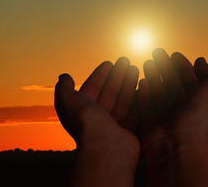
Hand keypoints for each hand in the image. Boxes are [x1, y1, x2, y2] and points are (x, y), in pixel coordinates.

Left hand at [54, 57, 139, 186]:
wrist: (106, 147)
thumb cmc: (85, 123)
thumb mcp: (66, 101)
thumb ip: (64, 88)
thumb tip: (64, 77)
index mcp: (83, 112)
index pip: (93, 88)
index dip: (100, 75)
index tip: (109, 62)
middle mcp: (99, 118)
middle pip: (109, 92)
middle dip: (117, 76)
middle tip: (125, 61)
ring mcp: (116, 125)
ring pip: (123, 99)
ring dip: (128, 82)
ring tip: (135, 67)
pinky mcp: (132, 130)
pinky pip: (136, 110)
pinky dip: (139, 96)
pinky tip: (144, 83)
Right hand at [137, 48, 207, 185]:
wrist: (176, 147)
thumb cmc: (197, 119)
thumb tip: (201, 61)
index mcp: (199, 103)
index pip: (191, 79)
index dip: (183, 65)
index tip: (174, 54)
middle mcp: (183, 109)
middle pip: (173, 82)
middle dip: (166, 67)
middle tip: (156, 52)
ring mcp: (166, 116)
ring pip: (159, 90)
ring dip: (154, 75)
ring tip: (147, 62)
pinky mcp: (150, 122)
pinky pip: (146, 103)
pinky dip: (145, 91)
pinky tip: (141, 80)